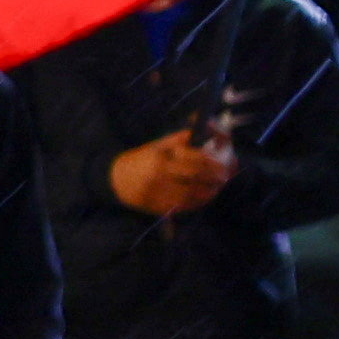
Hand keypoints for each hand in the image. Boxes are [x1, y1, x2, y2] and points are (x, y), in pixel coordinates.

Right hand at [114, 127, 243, 217]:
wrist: (114, 179)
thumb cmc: (140, 160)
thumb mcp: (156, 146)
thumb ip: (178, 140)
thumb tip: (202, 131)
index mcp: (159, 158)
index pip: (193, 160)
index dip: (212, 163)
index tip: (223, 166)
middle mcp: (157, 175)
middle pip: (194, 177)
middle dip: (213, 178)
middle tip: (224, 178)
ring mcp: (156, 193)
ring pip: (190, 194)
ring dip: (207, 193)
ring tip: (215, 189)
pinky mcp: (154, 206)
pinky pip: (180, 207)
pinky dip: (195, 203)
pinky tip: (202, 199)